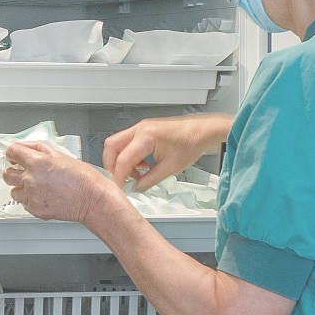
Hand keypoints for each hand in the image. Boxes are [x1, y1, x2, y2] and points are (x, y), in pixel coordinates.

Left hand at [2, 141, 114, 223]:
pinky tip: (43, 196)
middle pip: (7, 174)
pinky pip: (25, 204)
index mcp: (37, 162)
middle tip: (22, 172)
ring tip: (35, 187)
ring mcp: (31, 196)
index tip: (14, 156)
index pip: (12, 152)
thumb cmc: (82, 178)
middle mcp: (31, 179)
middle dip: (13, 171)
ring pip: (14, 192)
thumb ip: (39, 149)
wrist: (91, 199)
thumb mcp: (61, 155)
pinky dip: (31, 200)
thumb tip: (26, 147)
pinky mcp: (35, 210)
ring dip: (21, 188)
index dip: (13, 153)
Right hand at [102, 113, 232, 190]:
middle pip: (111, 147)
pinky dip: (128, 155)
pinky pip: (126, 142)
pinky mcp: (144, 129)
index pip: (123, 160)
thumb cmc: (191, 143)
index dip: (119, 177)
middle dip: (112, 165)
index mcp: (146, 137)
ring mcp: (141, 127)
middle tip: (120, 180)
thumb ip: (150, 180)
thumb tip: (137, 187)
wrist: (202, 132)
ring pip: (117, 143)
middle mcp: (140, 128)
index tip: (120, 187)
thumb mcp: (171, 168)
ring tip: (136, 173)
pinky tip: (142, 165)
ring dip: (120, 160)